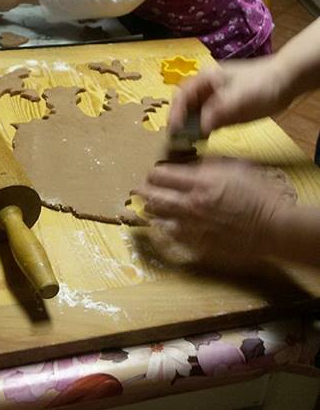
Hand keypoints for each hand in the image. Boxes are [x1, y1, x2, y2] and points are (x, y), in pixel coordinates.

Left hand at [140, 158, 295, 259]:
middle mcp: (191, 205)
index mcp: (200, 183)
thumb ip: (208, 165)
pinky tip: (162, 225)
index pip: (161, 175)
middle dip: (143, 191)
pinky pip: (171, 236)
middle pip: (153, 196)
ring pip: (158, 217)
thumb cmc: (258, 194)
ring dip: (150, 210)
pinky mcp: (197, 245)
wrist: (273, 228)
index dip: (154, 173)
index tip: (153, 173)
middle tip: (137, 189)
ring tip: (146, 206)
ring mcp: (192, 227)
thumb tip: (190, 164)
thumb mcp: (235, 167)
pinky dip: (163, 228)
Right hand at [169, 56, 286, 137]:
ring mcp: (215, 99)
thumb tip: (200, 128)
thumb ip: (218, 111)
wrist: (286, 81)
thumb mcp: (239, 98)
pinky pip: (207, 121)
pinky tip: (201, 141)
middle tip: (176, 140)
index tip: (174, 130)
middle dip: (178, 121)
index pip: (182, 95)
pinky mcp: (224, 110)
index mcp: (206, 79)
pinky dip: (201, 131)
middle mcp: (206, 89)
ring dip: (188, 128)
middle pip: (184, 105)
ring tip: (185, 144)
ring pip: (194, 114)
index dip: (175, 112)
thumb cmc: (261, 84)